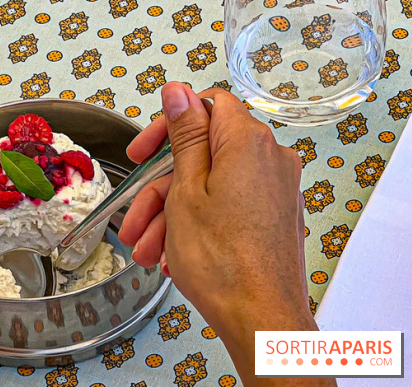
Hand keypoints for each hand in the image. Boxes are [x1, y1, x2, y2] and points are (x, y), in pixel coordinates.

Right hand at [119, 83, 321, 384]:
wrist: (262, 320)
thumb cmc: (223, 262)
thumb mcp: (186, 189)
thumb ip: (184, 134)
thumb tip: (178, 91)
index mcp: (248, 142)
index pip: (206, 106)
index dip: (168, 126)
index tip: (144, 150)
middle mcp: (270, 159)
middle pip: (203, 154)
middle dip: (161, 187)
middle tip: (135, 214)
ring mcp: (276, 189)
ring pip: (211, 185)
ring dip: (172, 214)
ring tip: (148, 249)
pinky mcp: (275, 215)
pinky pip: (228, 206)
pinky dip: (198, 223)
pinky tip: (173, 254)